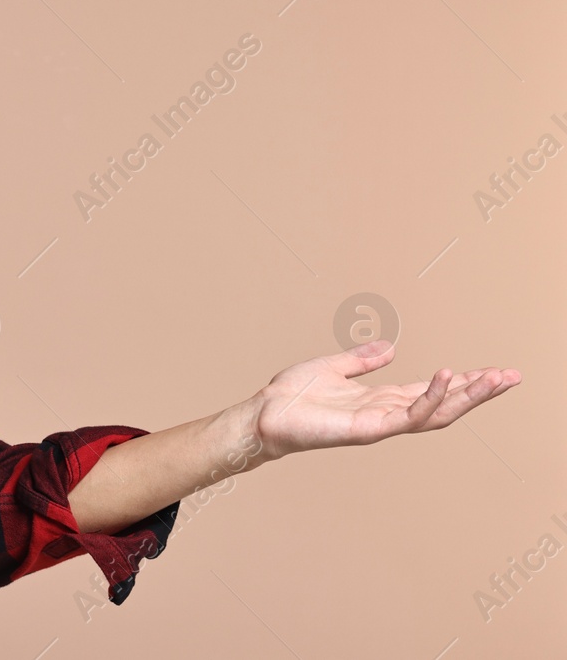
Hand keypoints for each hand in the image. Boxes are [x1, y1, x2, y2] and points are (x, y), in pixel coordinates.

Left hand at [250, 339, 520, 462]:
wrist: (264, 414)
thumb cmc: (292, 395)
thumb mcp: (332, 367)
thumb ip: (362, 359)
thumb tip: (390, 348)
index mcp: (381, 399)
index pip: (431, 390)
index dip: (463, 382)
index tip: (494, 371)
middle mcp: (386, 413)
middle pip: (444, 404)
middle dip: (479, 392)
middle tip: (512, 376)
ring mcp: (380, 423)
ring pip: (436, 412)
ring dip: (467, 396)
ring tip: (494, 378)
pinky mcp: (368, 429)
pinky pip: (408, 415)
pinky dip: (430, 397)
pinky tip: (447, 377)